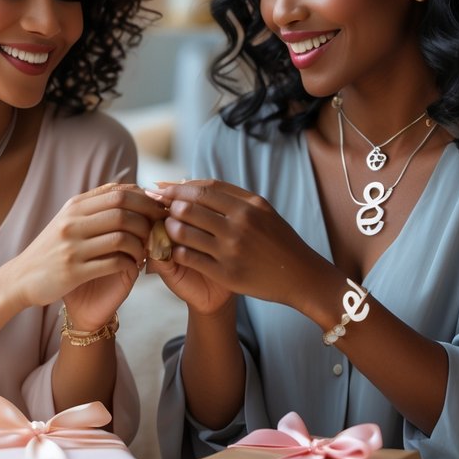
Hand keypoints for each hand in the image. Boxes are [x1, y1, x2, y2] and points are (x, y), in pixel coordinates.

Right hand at [7, 183, 164, 321]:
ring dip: (141, 244)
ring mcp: (72, 247)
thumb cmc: (54, 248)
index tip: (158, 211)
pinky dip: (131, 263)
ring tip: (145, 250)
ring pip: (122, 237)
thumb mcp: (70, 219)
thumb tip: (133, 188)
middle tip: (159, 231)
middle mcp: (72, 222)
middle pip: (123, 211)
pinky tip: (133, 265)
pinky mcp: (74, 271)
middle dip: (149, 220)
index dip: (145, 200)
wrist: (22, 278)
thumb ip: (96, 205)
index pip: (119, 193)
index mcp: (74, 206)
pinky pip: (114, 262)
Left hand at [152, 179, 328, 308]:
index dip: (176, 187)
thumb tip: (188, 183)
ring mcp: (231, 250)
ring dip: (169, 228)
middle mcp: (239, 225)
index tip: (160, 188)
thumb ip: (229, 195)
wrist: (299, 275)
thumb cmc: (277, 239)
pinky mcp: (225, 273)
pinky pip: (188, 257)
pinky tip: (174, 248)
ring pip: (183, 232)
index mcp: (248, 206)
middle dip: (168, 206)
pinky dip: (176, 250)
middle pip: (189, 207)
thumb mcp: (260, 210)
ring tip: (167, 228)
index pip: (202, 190)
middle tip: (158, 207)